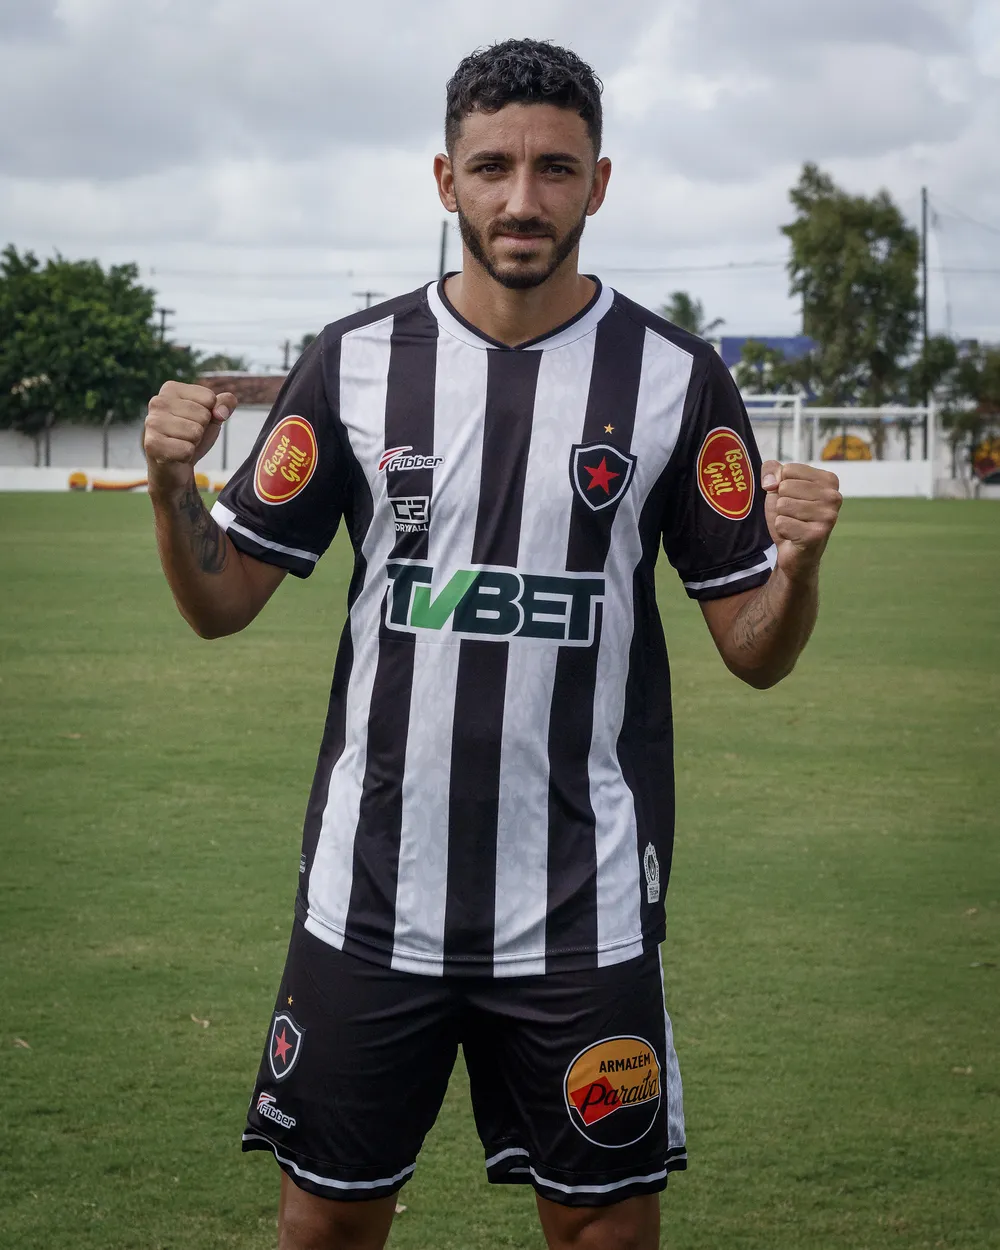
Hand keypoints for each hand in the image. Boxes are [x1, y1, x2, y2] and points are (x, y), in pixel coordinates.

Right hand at [144, 382, 237, 496]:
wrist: (175, 465)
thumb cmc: (192, 435)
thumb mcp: (213, 416)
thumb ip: (225, 403)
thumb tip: (221, 412)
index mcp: (171, 389)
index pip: (209, 398)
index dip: (210, 414)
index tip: (195, 420)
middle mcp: (157, 401)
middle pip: (203, 415)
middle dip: (201, 430)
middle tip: (187, 435)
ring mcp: (152, 422)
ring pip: (195, 433)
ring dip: (194, 443)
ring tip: (181, 443)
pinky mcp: (151, 444)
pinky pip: (186, 450)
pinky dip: (187, 456)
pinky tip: (175, 454)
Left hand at [761, 460, 841, 582]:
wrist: (793, 550)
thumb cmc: (790, 515)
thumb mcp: (778, 487)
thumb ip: (771, 470)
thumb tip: (770, 482)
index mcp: (829, 480)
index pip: (789, 469)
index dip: (781, 485)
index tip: (793, 498)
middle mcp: (834, 496)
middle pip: (785, 486)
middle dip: (781, 502)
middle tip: (793, 514)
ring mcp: (828, 516)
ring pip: (783, 505)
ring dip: (782, 516)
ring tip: (794, 524)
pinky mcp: (817, 534)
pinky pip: (782, 523)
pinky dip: (782, 530)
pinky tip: (794, 535)